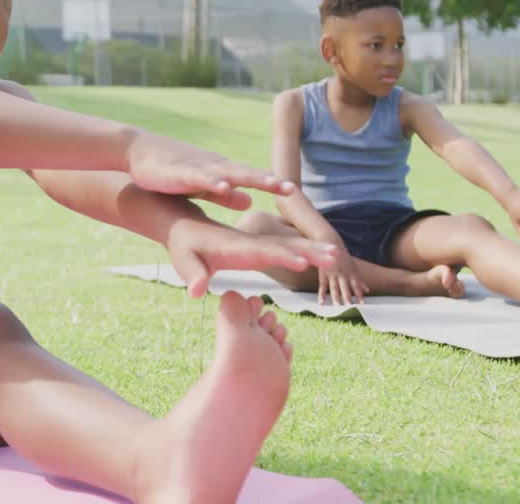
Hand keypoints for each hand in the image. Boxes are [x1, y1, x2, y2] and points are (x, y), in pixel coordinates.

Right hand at [126, 131, 294, 209]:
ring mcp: (198, 167)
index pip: (254, 178)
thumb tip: (250, 201)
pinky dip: (213, 180)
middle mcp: (215, 166)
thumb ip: (225, 193)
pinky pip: (199, 176)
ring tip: (270, 184)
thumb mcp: (202, 185)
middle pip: (248, 174)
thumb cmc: (172, 169)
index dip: (274, 185)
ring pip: (229, 173)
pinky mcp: (180, 171)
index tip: (296, 195)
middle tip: (292, 190)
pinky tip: (224, 184)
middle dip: (269, 181)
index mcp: (221, 172)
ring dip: (249, 177)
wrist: (139, 151)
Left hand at [166, 218, 336, 297]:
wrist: (185, 226)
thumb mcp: (185, 262)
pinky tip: (320, 257)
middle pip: (284, 246)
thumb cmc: (184, 247)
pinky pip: (284, 250)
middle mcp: (251, 243)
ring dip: (311, 250)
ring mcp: (256, 244)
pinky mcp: (258, 248)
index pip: (263, 251)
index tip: (303, 261)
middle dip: (308, 252)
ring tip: (336, 256)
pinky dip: (303, 252)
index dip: (283, 256)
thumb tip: (196, 292)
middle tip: (335, 257)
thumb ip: (193, 276)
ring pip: (288, 246)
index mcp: (235, 246)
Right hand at [318, 253, 369, 305]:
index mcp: (351, 273)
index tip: (362, 304)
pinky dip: (321, 294)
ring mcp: (332, 274)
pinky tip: (321, 303)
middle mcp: (342, 274)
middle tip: (349, 308)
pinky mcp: (323, 274)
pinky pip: (322, 286)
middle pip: (345, 288)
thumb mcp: (353, 267)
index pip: (356, 286)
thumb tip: (367, 291)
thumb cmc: (344, 258)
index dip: (359, 295)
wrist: (331, 243)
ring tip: (336, 308)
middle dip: (347, 297)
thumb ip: (359, 280)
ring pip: (334, 287)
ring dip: (335, 298)